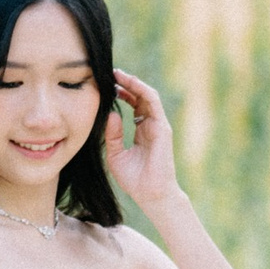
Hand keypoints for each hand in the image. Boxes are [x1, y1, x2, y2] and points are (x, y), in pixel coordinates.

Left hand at [104, 70, 181, 222]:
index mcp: (142, 131)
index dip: (123, 93)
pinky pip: (152, 102)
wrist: (150, 194)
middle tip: (110, 73)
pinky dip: (141, 90)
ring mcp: (158, 125)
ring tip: (117, 74)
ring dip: (133, 83)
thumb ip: (113, 135)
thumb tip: (110, 114)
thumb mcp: (116, 155)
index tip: (107, 85)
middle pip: (141, 97)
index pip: (134, 105)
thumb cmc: (135, 180)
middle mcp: (151, 125)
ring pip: (147, 96)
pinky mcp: (162, 127)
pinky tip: (129, 83)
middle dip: (127, 84)